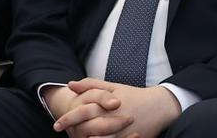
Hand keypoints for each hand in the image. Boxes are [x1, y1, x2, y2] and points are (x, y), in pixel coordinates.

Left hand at [61, 79, 180, 137]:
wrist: (160, 107)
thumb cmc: (135, 96)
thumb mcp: (114, 87)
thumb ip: (91, 84)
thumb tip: (70, 84)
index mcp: (108, 106)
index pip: (83, 113)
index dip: (68, 119)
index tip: (57, 125)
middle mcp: (113, 120)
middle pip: (87, 129)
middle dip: (73, 132)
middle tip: (62, 133)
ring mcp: (120, 133)